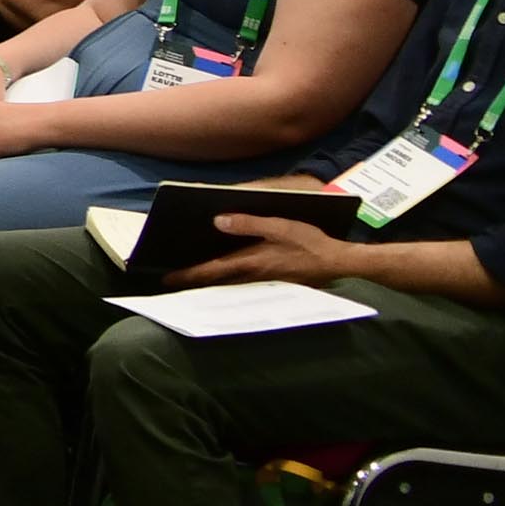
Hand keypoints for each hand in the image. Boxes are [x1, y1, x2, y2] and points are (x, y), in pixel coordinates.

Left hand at [172, 208, 363, 289]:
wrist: (338, 263)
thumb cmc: (310, 243)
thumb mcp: (280, 226)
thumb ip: (248, 223)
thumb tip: (217, 220)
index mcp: (250, 262)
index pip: (211, 270)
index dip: (187, 274)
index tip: (166, 278)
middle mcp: (251, 276)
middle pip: (214, 281)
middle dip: (192, 281)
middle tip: (168, 280)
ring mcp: (261, 282)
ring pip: (226, 284)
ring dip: (207, 282)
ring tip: (187, 277)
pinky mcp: (270, 282)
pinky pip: (240, 284)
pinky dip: (224, 280)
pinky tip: (219, 274)